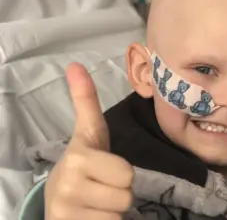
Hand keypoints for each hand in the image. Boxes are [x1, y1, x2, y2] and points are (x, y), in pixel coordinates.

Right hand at [45, 63, 133, 219]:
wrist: (56, 197)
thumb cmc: (83, 162)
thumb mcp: (88, 132)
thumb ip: (85, 100)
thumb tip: (75, 64)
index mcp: (77, 159)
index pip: (127, 174)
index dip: (122, 174)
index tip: (105, 170)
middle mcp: (68, 187)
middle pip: (126, 196)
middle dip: (119, 192)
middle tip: (102, 187)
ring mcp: (67, 212)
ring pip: (119, 214)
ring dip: (113, 210)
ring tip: (96, 202)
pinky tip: (91, 216)